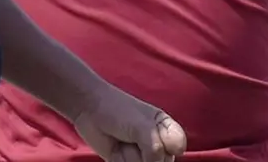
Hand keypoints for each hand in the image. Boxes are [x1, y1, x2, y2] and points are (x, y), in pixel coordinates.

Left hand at [71, 84, 186, 161]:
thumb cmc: (118, 110)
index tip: (154, 136)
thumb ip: (155, 148)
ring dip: (131, 158)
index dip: (168, 147)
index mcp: (166, 129)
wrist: (89, 110)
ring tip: (123, 143)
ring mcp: (142, 155)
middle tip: (133, 137)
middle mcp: (158, 144)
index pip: (178, 147)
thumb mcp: (142, 126)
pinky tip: (116, 152)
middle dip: (146, 154)